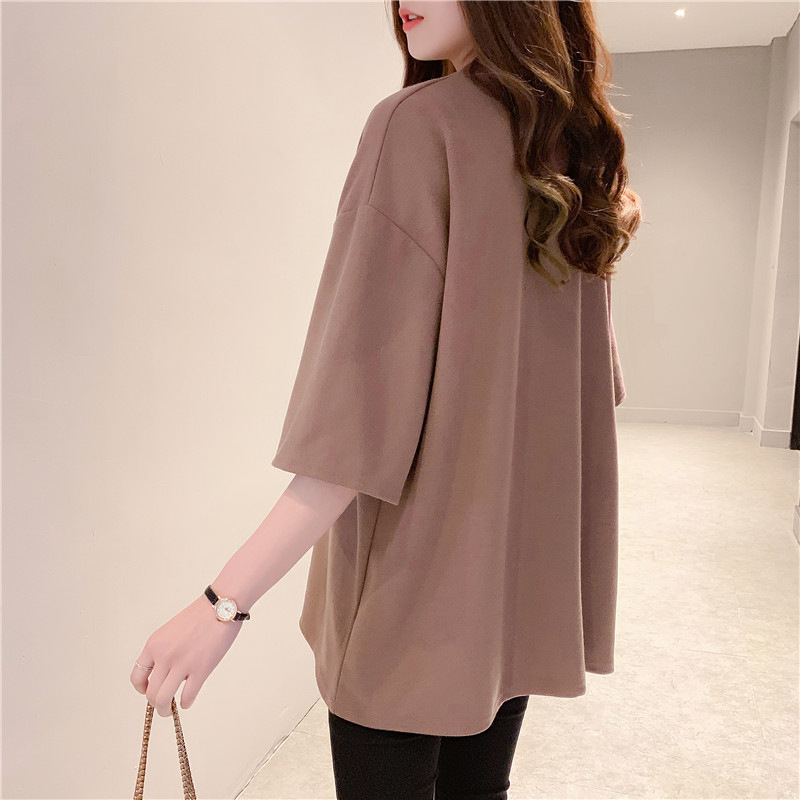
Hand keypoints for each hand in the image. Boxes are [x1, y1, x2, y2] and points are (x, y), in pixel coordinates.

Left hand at [130, 594, 243, 715]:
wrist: (222, 605)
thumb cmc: (201, 615)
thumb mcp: (172, 631)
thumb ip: (164, 650)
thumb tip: (164, 673)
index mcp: (154, 644)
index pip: (137, 676)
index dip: (141, 688)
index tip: (148, 690)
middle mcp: (164, 656)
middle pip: (150, 693)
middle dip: (156, 703)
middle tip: (163, 705)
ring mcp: (182, 664)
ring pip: (164, 699)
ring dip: (166, 709)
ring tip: (171, 710)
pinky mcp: (201, 669)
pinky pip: (187, 697)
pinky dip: (186, 703)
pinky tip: (188, 700)